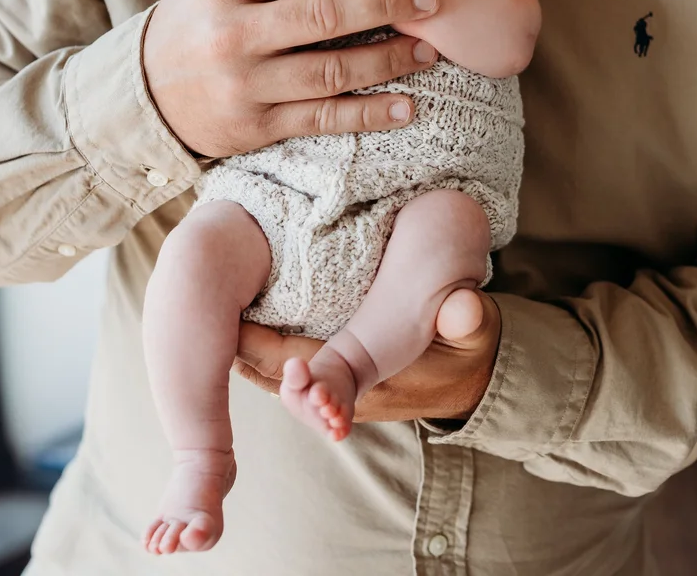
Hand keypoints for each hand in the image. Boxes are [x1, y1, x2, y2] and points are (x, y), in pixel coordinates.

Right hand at [142, 0, 440, 157]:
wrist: (144, 91)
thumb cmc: (195, 15)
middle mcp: (233, 32)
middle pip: (328, 15)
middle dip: (389, 3)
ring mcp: (245, 84)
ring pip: (333, 69)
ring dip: (390, 59)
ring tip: (430, 48)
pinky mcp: (256, 127)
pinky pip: (324, 118)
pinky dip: (370, 113)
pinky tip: (406, 105)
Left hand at [234, 289, 500, 422]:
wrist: (470, 367)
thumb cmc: (467, 343)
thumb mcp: (473, 329)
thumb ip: (466, 317)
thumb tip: (463, 308)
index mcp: (375, 380)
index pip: (323, 380)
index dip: (295, 372)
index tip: (279, 359)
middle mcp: (346, 388)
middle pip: (283, 383)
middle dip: (256, 359)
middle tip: (228, 327)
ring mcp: (335, 382)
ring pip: (276, 376)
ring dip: (252, 355)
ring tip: (223, 321)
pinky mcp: (330, 369)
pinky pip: (282, 363)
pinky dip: (260, 348)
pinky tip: (237, 319)